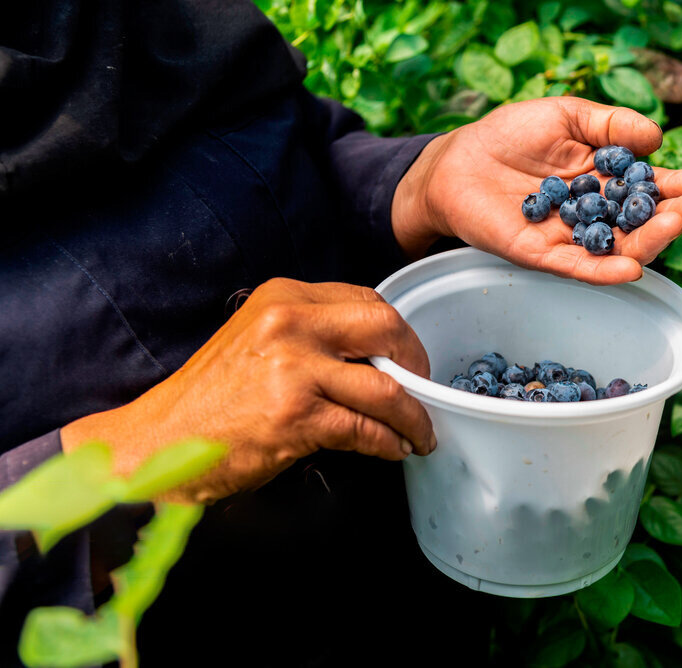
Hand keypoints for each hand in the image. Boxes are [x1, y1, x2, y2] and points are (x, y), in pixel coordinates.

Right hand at [60, 279, 435, 503]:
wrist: (159, 441)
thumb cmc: (212, 398)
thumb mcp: (260, 341)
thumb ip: (313, 335)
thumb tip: (377, 354)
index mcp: (284, 297)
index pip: (366, 300)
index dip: (398, 333)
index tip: (408, 358)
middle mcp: (290, 322)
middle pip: (387, 328)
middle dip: (417, 363)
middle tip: (423, 389)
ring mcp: (293, 367)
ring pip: (385, 386)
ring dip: (413, 415)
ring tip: (420, 432)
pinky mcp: (294, 414)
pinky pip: (365, 428)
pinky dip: (390, 442)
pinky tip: (394, 449)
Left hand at [392, 96, 681, 284]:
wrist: (457, 161)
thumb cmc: (509, 135)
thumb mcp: (566, 115)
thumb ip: (609, 125)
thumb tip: (656, 138)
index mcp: (604, 179)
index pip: (647, 188)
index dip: (675, 187)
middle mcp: (594, 213)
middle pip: (641, 222)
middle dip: (673, 215)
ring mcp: (570, 237)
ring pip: (617, 248)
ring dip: (649, 241)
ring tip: (673, 224)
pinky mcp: (542, 256)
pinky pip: (579, 267)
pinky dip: (605, 271)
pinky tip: (632, 268)